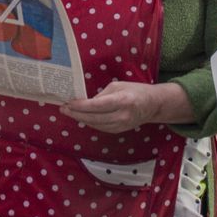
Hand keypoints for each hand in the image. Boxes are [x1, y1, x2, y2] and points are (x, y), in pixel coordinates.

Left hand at [60, 81, 191, 133]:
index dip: (81, 105)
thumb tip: (85, 102)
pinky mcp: (119, 131)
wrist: (153, 105)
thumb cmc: (135, 90)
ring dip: (81, 119)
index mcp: (123, 100)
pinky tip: (81, 117)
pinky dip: (90, 123)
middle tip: (63, 108)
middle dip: (76, 113)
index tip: (69, 102)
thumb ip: (101, 95)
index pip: (97, 106)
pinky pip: (100, 128)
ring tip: (69, 112)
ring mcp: (121, 125)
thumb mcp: (118, 86)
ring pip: (95, 125)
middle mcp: (122, 115)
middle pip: (94, 118)